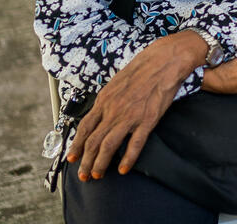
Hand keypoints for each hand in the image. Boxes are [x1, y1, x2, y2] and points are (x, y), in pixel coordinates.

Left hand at [66, 31, 205, 181]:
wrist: (163, 61)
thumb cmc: (142, 68)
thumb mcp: (116, 82)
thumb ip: (108, 99)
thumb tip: (100, 113)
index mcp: (104, 100)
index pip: (84, 127)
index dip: (76, 145)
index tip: (72, 158)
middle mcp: (113, 110)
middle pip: (93, 141)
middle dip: (86, 161)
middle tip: (83, 174)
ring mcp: (130, 116)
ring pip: (108, 146)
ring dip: (100, 163)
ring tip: (98, 174)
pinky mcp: (147, 120)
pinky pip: (135, 144)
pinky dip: (127, 158)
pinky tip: (123, 169)